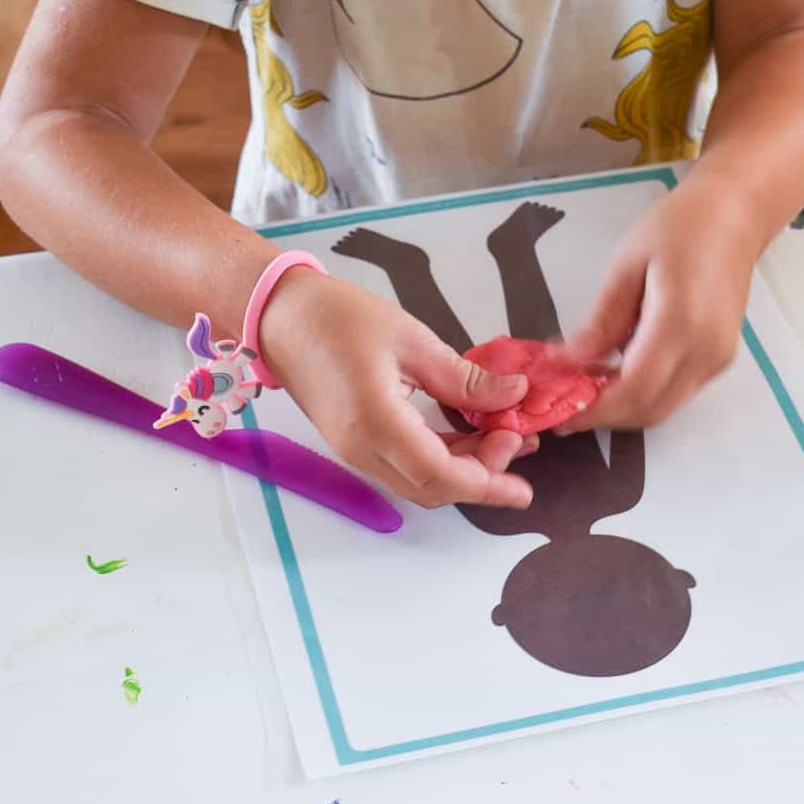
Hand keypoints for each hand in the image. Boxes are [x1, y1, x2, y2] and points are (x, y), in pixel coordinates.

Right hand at [260, 267, 537, 509]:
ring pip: (420, 482)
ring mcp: (355, 451)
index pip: (441, 475)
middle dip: (483, 476)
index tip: (523, 483)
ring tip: (504, 437)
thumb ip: (466, 379)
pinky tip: (471, 436)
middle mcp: (362, 449)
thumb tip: (514, 395)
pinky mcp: (355, 444)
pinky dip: (442, 459)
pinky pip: (405, 467)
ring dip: (465, 470)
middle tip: (518, 439)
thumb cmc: (338, 318)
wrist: (280, 315)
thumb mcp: (413, 341)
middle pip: (434, 488)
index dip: (488, 483)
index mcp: (376, 423)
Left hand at [560, 179, 756, 430]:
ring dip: (623, 407)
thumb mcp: (627, 265)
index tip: (558, 410)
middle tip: (565, 404)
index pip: (633, 389)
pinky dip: (644, 394)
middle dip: (604, 416)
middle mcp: (706, 352)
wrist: (735, 216)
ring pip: (663, 407)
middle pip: (649, 410)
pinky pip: (677, 392)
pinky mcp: (720, 360)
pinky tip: (617, 373)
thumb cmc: (679, 227)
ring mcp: (718, 359)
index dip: (594, 408)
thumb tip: (569, 362)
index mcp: (681, 323)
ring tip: (586, 388)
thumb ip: (602, 320)